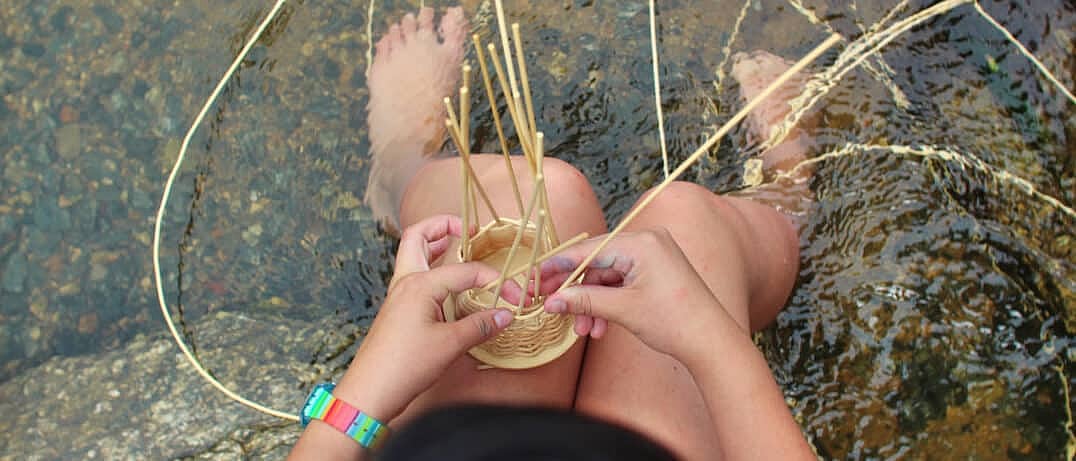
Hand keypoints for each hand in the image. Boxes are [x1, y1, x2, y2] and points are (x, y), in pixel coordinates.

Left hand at [335, 215, 518, 421]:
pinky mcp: (398, 310)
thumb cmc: (405, 366)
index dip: (495, 280)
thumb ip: (480, 326)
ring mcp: (398, 295)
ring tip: (458, 244)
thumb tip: (505, 315)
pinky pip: (415, 277)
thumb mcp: (450, 345)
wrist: (370, 392)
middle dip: (442, 225)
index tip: (515, 297)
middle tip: (468, 228)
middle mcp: (406, 282)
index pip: (465, 271)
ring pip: (413, 255)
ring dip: (434, 245)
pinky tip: (449, 283)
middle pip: (417, 237)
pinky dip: (432, 269)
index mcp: (419, 284)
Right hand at [538, 228, 738, 362]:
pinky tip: (600, 328)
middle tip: (550, 306)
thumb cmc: (674, 321)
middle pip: (596, 262)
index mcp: (641, 243)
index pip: (588, 249)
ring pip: (607, 276)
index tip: (536, 280)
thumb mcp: (622, 310)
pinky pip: (622, 283)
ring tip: (583, 330)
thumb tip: (551, 301)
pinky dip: (608, 303)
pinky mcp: (656, 272)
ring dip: (591, 303)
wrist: (712, 342)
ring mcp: (654, 256)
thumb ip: (583, 301)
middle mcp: (648, 242)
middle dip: (575, 290)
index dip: (559, 266)